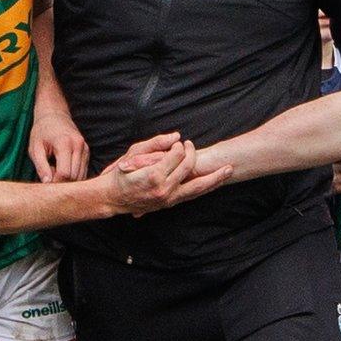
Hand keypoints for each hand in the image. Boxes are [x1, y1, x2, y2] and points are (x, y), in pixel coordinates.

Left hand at [28, 112, 88, 182]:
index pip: (65, 173)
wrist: (54, 116)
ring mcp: (85, 149)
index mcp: (65, 144)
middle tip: (49, 176)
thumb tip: (47, 183)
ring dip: (69, 180)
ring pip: (81, 176)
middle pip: (74, 177)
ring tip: (56, 171)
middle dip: (62, 182)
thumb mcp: (35, 148)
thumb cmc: (42, 132)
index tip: (46, 181)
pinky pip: (83, 171)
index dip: (55, 182)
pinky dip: (74, 176)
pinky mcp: (87, 152)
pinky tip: (63, 170)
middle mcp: (79, 146)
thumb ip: (41, 166)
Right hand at [105, 135, 232, 216]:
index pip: (177, 156)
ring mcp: (168, 199)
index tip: (178, 143)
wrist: (111, 199)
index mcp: (154, 176)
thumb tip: (176, 136)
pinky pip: (192, 195)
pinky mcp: (170, 203)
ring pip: (197, 188)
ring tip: (229, 170)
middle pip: (189, 168)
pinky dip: (205, 188)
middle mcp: (164, 189)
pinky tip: (215, 183)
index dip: (180, 147)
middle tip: (192, 145)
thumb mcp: (133, 153)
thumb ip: (155, 143)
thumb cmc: (119, 174)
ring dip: (215, 178)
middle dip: (194, 154)